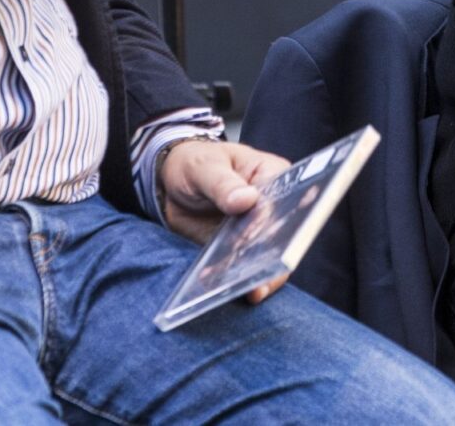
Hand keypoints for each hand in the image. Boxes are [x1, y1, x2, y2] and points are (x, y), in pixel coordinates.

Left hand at [158, 139, 293, 302]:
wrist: (170, 184)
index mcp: (274, 175)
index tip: (260, 237)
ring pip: (270, 257)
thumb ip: (222, 183)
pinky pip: (246, 269)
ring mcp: (258, 231)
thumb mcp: (203, 167)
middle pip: (284, 234)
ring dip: (259, 275)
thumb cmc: (194, 163)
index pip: (285, 200)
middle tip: (261, 276)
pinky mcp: (240, 250)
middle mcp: (273, 205)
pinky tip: (221, 287)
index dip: (274, 219)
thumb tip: (246, 199)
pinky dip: (236, 280)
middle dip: (273, 256)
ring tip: (248, 291)